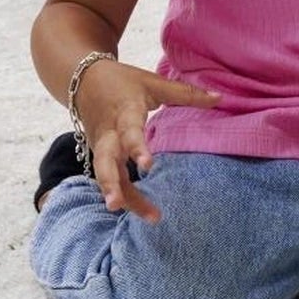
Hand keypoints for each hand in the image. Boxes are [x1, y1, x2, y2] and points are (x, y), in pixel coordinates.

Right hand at [76, 57, 217, 218]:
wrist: (80, 80)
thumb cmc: (121, 81)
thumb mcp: (153, 82)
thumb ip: (185, 93)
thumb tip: (219, 98)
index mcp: (123, 113)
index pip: (129, 133)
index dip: (137, 149)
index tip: (148, 165)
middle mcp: (108, 134)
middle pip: (105, 163)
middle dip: (110, 184)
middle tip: (117, 205)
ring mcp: (100, 147)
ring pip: (107, 176)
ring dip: (123, 197)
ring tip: (150, 217)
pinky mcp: (99, 156)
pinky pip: (108, 178)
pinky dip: (123, 195)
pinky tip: (142, 211)